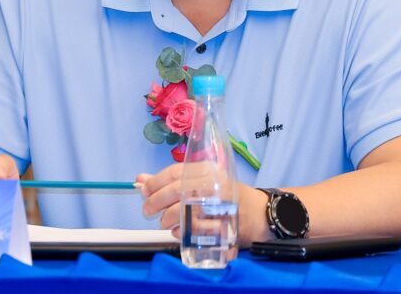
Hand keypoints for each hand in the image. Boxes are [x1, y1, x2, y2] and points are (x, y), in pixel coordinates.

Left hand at [136, 165, 272, 245]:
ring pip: (183, 210)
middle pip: (176, 190)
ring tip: (165, 223)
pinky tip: (178, 232)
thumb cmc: (225, 196)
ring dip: (167, 218)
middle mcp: (214, 183)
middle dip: (156, 201)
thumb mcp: (200, 182)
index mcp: (207, 169)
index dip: (155, 182)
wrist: (259, 213)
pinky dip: (181, 231)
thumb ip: (170, 182)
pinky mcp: (223, 222)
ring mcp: (219, 203)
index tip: (144, 191)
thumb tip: (140, 179)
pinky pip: (195, 228)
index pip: (174, 172)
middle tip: (148, 210)